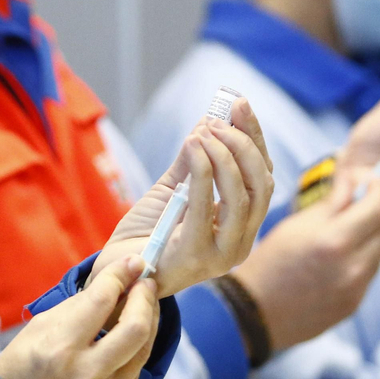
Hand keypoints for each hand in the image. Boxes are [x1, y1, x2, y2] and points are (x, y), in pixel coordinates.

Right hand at [0, 256, 160, 378]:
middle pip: (136, 328)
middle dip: (146, 298)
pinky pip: (134, 372)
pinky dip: (136, 349)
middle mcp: (86, 373)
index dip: (121, 275)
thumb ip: (80, 306)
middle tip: (146, 282)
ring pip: (143, 351)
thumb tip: (115, 283)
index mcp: (60, 346)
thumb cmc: (21, 367)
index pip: (102, 301)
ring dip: (149, 322)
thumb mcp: (40, 328)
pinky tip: (132, 337)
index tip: (133, 262)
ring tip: (145, 305)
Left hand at [93, 99, 274, 297]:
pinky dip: (203, 171)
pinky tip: (193, 147)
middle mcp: (240, 242)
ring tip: (202, 132)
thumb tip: (209, 119)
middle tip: (218, 119)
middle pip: (261, 185)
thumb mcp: (173, 189)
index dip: (254, 137)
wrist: (117, 275)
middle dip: (244, 144)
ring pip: (241, 196)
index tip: (239, 104)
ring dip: (223, 156)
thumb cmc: (146, 234)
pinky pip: (206, 206)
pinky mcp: (195, 256)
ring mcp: (222, 254)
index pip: (262, 176)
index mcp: (242, 226)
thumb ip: (193, 160)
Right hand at [233, 169, 379, 350]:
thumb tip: (357, 183)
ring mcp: (356, 289)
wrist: (255, 313)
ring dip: (370, 233)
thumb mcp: (297, 224)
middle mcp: (353, 267)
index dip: (376, 189)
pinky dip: (362, 256)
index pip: (377, 207)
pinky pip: (369, 272)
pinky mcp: (354, 304)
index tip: (368, 180)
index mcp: (334, 241)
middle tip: (360, 199)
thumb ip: (333, 202)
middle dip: (376, 209)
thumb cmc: (270, 262)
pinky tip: (340, 254)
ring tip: (346, 227)